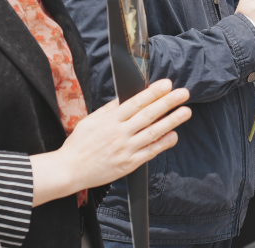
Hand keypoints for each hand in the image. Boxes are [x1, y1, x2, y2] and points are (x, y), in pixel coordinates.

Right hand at [32, 79, 190, 205]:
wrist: (69, 170)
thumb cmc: (79, 144)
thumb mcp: (91, 120)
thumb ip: (110, 109)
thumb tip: (125, 97)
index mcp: (110, 120)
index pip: (136, 103)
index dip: (153, 93)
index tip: (167, 84)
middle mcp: (119, 133)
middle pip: (148, 115)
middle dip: (168, 103)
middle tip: (183, 93)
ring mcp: (125, 149)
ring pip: (153, 133)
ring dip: (172, 121)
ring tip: (186, 111)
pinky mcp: (128, 164)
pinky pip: (150, 152)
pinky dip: (163, 143)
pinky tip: (174, 135)